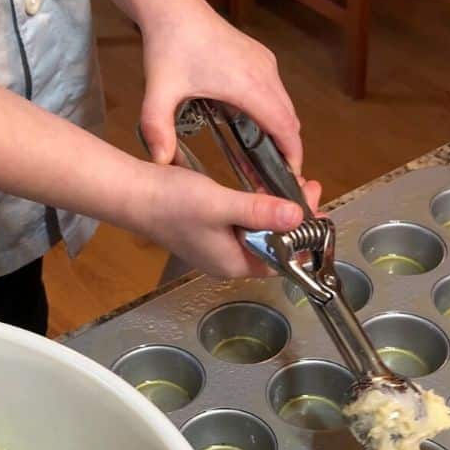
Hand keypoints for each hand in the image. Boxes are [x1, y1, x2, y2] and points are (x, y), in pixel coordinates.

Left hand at [139, 0, 307, 177]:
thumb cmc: (169, 46)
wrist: (174, 7)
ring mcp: (265, 63)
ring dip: (281, 133)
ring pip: (285, 107)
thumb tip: (159, 163)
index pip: (285, 126)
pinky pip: (276, 94)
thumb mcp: (158, 92)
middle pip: (290, 120)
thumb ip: (157, 129)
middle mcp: (264, 72)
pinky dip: (274, 116)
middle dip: (288, 151)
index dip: (292, 155)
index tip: (291, 179)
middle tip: (274, 179)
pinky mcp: (261, 59)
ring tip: (266, 161)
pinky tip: (254, 131)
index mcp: (247, 84)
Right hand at [139, 162, 320, 278]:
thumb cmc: (170, 203)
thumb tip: (297, 216)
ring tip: (293, 185)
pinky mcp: (209, 229)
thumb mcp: (221, 205)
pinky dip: (258, 206)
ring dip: (276, 210)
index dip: (302, 238)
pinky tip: (264, 188)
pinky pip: (243, 222)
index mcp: (233, 264)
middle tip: (309, 191)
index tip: (317, 211)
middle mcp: (228, 259)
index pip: (281, 260)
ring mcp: (217, 245)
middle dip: (293, 220)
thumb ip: (260, 211)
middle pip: (272, 245)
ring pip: (259, 231)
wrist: (132, 194)